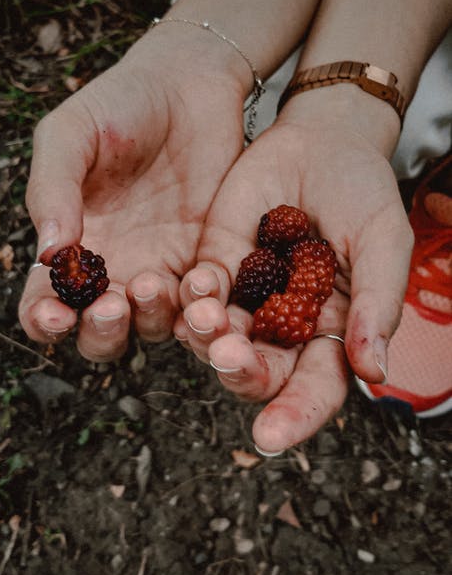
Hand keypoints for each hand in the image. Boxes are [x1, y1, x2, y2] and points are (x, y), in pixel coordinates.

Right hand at [18, 30, 245, 360]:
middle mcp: (114, 270)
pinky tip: (200, 287)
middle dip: (102, 332)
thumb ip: (52, 189)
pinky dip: (201, 307)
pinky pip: (205, 302)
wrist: (188, 83)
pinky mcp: (210, 261)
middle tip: (111, 306)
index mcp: (70, 248)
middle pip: (101, 334)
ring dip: (150, 319)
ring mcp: (164, 268)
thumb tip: (47, 253)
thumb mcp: (70, 135)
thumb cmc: (117, 105)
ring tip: (151, 284)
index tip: (57, 315)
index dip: (46, 321)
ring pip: (154, 327)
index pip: (46, 306)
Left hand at [176, 108, 412, 451]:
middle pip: (258, 372)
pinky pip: (196, 293)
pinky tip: (199, 282)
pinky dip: (192, 294)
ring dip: (206, 336)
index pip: (314, 390)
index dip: (295, 416)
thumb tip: (376, 373)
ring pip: (217, 339)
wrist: (323, 139)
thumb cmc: (364, 193)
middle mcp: (285, 329)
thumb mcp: (381, 242)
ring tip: (205, 315)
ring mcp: (247, 300)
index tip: (270, 436)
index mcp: (333, 335)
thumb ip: (378, 305)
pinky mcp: (215, 266)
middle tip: (229, 357)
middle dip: (240, 374)